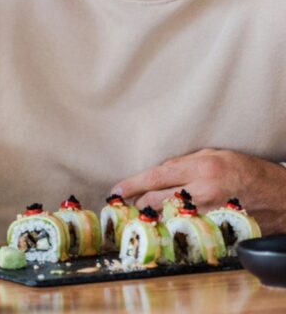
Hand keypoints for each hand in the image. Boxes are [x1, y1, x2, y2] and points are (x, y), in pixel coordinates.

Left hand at [113, 148, 285, 233]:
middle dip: (137, 204)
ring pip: (167, 218)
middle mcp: (203, 190)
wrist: (280, 196)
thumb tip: (157, 173)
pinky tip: (165, 227)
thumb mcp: (216, 155)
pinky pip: (186, 229)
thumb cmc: (247, 170)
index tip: (115, 191)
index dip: (131, 184)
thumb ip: (185, 162)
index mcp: (201, 167)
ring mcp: (210, 212)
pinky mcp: (216, 228)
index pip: (156, 176)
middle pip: (156, 200)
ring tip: (140, 216)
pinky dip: (172, 227)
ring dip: (151, 218)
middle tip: (124, 206)